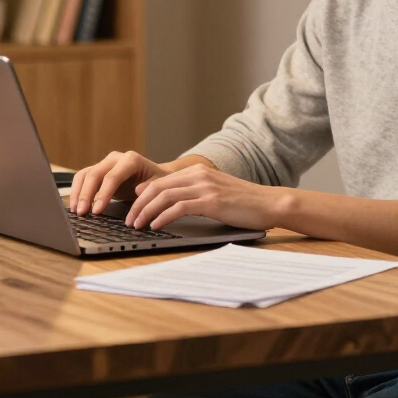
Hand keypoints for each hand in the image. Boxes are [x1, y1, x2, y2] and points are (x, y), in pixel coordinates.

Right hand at [68, 151, 171, 215]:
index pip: (112, 177)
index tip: (96, 211)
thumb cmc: (157, 182)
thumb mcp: (158, 186)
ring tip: (75, 211)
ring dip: (78, 193)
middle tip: (82, 213)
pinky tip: (75, 206)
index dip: (103, 194)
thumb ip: (149, 188)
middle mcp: (115, 158)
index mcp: (131, 160)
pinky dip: (77, 191)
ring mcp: (105, 163)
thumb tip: (137, 191)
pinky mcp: (98, 170)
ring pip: (85, 174)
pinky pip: (83, 178)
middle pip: (95, 174)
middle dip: (86, 194)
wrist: (154, 175)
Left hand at [125, 164, 288, 231]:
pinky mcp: (211, 201)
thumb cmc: (243, 203)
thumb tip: (168, 204)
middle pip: (158, 187)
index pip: (161, 181)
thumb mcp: (215, 192)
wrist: (269, 203)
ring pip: (164, 196)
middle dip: (139, 205)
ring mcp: (205, 187)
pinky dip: (163, 216)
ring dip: (146, 212)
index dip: (142, 196)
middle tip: (128, 220)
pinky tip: (155, 226)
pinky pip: (179, 207)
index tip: (131, 209)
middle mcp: (199, 175)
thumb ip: (193, 194)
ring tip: (136, 225)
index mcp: (198, 171)